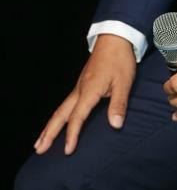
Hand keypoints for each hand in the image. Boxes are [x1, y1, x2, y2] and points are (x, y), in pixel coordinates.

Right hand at [33, 33, 136, 154]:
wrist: (114, 38)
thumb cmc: (120, 59)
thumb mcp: (124, 82)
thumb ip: (119, 104)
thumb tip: (115, 125)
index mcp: (89, 90)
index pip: (77, 117)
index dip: (72, 135)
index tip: (67, 151)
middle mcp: (80, 89)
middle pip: (60, 114)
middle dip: (49, 133)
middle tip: (39, 149)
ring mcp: (79, 86)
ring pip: (60, 109)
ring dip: (50, 126)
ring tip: (41, 141)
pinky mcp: (82, 84)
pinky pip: (66, 103)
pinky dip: (58, 116)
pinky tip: (58, 122)